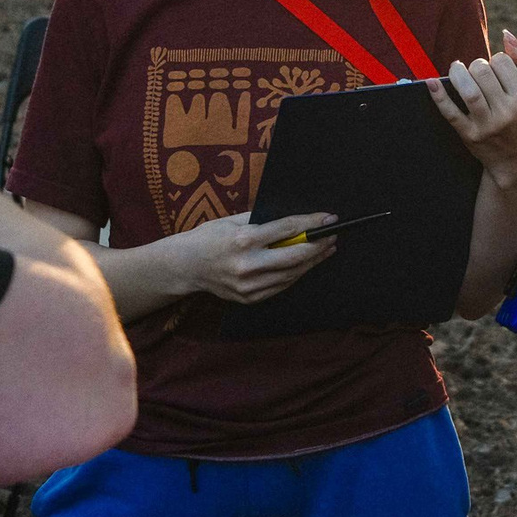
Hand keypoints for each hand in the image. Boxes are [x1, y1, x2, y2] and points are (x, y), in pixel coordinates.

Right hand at [167, 210, 337, 303]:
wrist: (184, 267)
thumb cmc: (208, 237)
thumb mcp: (232, 220)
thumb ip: (262, 220)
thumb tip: (294, 221)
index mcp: (243, 240)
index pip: (287, 230)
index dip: (311, 224)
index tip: (328, 218)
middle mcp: (248, 265)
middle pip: (295, 256)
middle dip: (318, 245)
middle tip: (333, 236)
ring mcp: (249, 286)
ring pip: (291, 274)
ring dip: (312, 261)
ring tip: (325, 250)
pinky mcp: (249, 298)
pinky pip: (281, 286)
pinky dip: (295, 274)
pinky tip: (305, 264)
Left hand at [428, 31, 516, 190]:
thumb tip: (506, 35)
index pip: (502, 62)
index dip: (496, 60)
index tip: (496, 70)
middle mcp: (507, 112)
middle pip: (483, 72)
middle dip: (476, 65)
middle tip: (477, 71)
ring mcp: (487, 125)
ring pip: (468, 90)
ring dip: (458, 73)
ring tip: (457, 69)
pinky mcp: (470, 136)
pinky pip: (451, 113)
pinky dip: (439, 96)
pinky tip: (431, 82)